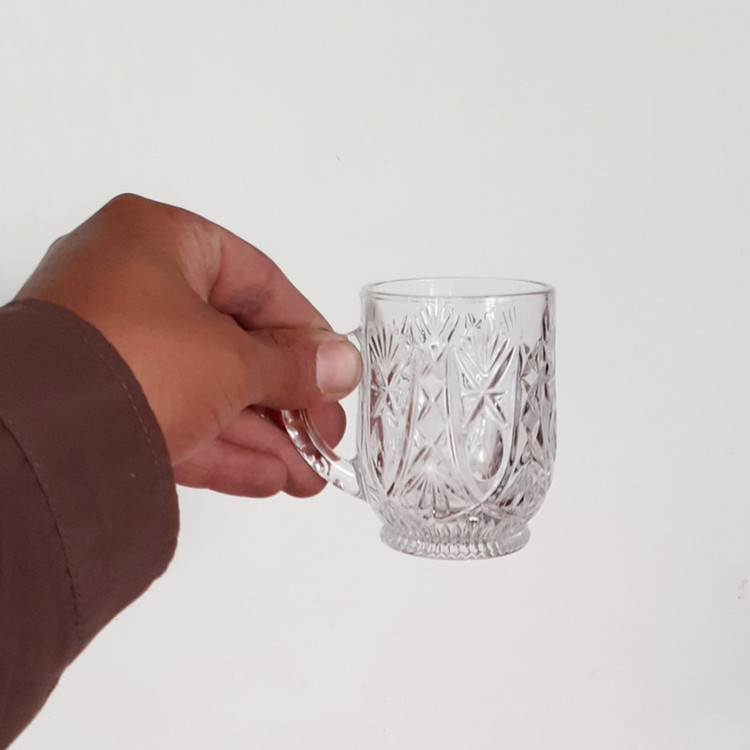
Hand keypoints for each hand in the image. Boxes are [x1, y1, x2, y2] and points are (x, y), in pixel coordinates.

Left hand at [16, 194, 361, 496]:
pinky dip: (223, 449)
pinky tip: (269, 477)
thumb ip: (292, 365)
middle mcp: (128, 284)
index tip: (335, 371)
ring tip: (308, 472)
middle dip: (286, 399)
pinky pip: (175, 419)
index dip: (305, 331)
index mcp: (158, 241)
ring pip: (205, 389)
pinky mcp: (96, 402)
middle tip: (325, 434)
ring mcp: (109, 346)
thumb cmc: (130, 363)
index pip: (257, 281)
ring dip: (262, 434)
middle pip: (232, 342)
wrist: (35, 445)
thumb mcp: (232, 361)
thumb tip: (341, 365)